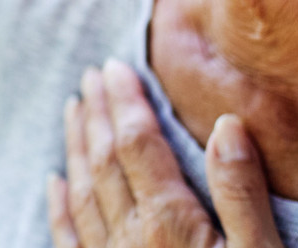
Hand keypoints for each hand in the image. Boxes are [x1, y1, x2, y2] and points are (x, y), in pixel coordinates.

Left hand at [46, 59, 283, 247]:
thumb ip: (242, 192)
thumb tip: (225, 124)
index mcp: (171, 224)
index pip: (138, 145)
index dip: (126, 102)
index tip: (115, 66)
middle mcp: (130, 240)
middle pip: (104, 161)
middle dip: (98, 113)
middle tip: (93, 76)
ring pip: (82, 193)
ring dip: (77, 146)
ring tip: (74, 109)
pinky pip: (69, 240)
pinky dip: (60, 206)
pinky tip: (56, 183)